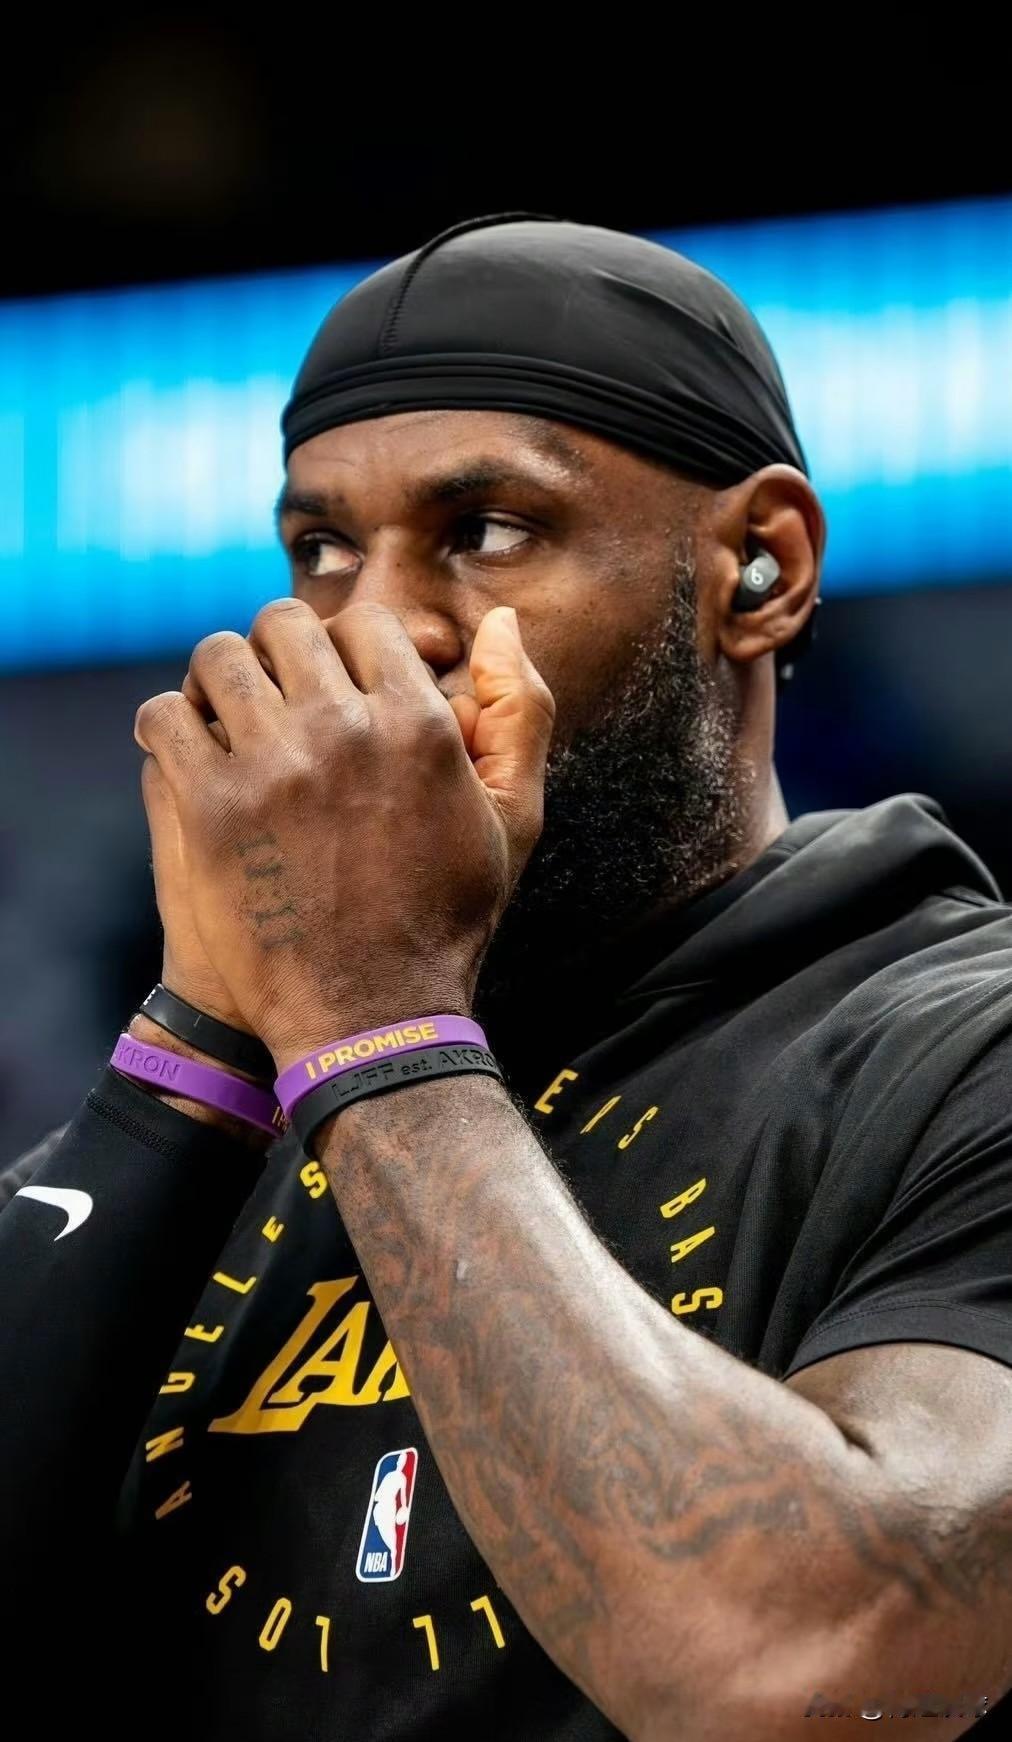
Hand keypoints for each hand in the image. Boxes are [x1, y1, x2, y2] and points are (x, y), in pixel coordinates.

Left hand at [133, 599, 554, 1069]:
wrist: (372, 1017)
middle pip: (286, 626)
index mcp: (419, 724)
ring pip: (219, 658)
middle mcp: (346, 732)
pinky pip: (164, 718)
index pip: (364, 622)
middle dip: (279, 650)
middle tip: (273, 692)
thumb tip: (501, 623)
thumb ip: (520, 711)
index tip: (332, 680)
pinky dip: (166, 723)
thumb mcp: (513, 817)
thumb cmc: (447, 918)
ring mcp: (272, 768)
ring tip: (223, 712)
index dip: (345, 644)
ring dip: (219, 676)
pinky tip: (181, 748)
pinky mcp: (209, 810)